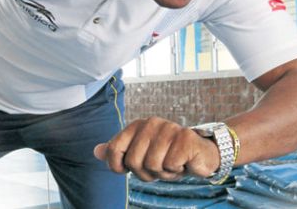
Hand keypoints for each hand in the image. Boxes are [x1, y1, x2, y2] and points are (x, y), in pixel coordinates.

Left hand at [93, 117, 218, 181]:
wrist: (200, 153)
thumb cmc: (167, 154)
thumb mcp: (140, 154)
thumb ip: (118, 151)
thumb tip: (96, 151)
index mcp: (137, 125)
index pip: (114, 149)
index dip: (118, 166)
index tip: (129, 169)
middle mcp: (151, 123)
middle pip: (133, 162)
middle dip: (146, 173)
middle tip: (159, 166)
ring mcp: (168, 129)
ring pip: (152, 165)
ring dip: (163, 173)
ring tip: (171, 164)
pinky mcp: (185, 138)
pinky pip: (170, 166)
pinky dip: (176, 170)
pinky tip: (183, 162)